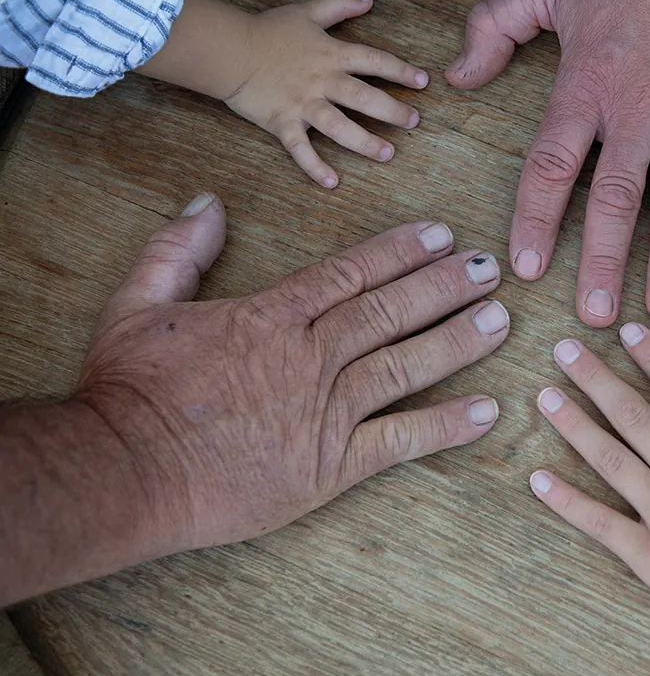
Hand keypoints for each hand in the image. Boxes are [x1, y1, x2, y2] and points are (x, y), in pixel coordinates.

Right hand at [77, 195, 509, 553]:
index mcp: (269, 317)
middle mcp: (309, 358)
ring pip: (404, 365)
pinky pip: (399, 441)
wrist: (123, 472)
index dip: (400, 252)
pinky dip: (444, 426)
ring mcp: (324, 413)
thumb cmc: (128, 391)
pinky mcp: (329, 467)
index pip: (350, 273)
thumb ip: (178, 250)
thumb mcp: (137, 303)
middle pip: (389, 311)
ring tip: (500, 320)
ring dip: (457, 340)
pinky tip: (486, 411)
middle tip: (489, 268)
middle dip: (444, 286)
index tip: (439, 235)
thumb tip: (209, 203)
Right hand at [226, 0, 428, 187]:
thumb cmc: (267, 30)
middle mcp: (322, 81)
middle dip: (393, 111)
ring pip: (340, 127)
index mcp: (331, 55)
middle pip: (364, 98)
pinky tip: (332, 182)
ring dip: (365, 143)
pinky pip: (300, 149)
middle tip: (413, 122)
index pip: (374, 61)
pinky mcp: (282, 123)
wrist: (228, 49)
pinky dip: (314, 167)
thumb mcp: (307, 11)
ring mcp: (303, 104)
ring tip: (387, 154)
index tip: (423, 82)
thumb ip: (339, 4)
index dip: (400, 71)